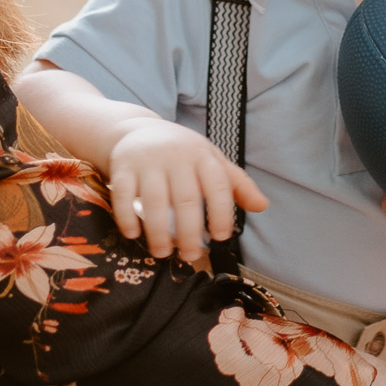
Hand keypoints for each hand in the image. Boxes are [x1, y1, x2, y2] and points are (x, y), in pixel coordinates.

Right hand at [108, 120, 267, 262]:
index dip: (222, 213)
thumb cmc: (181, 152)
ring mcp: (147, 161)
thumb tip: (263, 206)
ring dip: (158, 232)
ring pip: (153, 200)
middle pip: (185, 199)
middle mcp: (176, 156)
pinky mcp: (122, 167)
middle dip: (188, 233)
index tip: (221, 237)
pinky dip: (127, 217)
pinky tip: (133, 235)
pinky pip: (123, 195)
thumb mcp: (211, 161)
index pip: (217, 185)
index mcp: (202, 156)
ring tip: (162, 253)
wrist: (135, 129)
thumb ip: (236, 184)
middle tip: (190, 256)